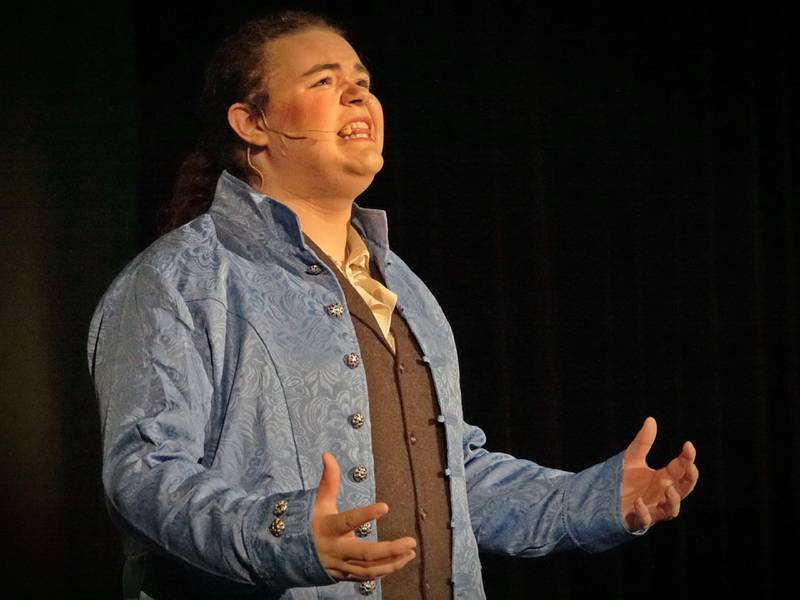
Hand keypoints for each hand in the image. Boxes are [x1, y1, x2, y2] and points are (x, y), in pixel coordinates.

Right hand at [311, 452, 416, 580]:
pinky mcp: (344, 576)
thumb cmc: (311, 522)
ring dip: (392, 563)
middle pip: (365, 553)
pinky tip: (399, 561)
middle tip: (411, 542)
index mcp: (329, 527)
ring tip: (410, 552)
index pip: (348, 520)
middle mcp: (335, 549)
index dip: (366, 514)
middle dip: (390, 550)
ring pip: (368, 569)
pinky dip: (385, 570)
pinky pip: (367, 576)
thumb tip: (327, 454)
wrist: (291, 554)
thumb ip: (329, 479)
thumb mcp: (319, 501)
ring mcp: (340, 565)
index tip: (385, 507)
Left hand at [621, 417, 698, 530]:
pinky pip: (645, 521)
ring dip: (673, 502)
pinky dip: (644, 513)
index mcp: (663, 479)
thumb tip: (651, 419)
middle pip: (684, 490)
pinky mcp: (637, 520)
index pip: (681, 469)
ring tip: (669, 489)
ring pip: (671, 511)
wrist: (603, 499)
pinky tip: (638, 502)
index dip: (688, 458)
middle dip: (690, 479)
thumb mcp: (631, 458)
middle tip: (690, 467)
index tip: (688, 445)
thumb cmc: (622, 480)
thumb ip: (643, 442)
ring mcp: (651, 508)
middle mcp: (661, 494)